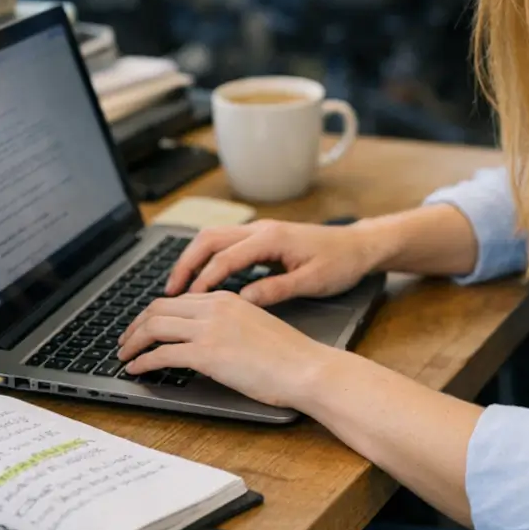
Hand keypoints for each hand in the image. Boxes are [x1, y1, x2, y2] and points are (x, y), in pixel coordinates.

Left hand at [117, 292, 331, 407]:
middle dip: (135, 325)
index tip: (143, 326)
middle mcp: (215, 307)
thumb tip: (205, 339)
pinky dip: (143, 361)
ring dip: (133, 342)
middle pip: (158, 308)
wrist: (306, 367)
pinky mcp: (207, 354)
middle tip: (126, 340)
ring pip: (154, 327)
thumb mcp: (255, 326)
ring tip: (124, 355)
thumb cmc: (289, 355)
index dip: (153, 313)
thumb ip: (228, 325)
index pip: (178, 299)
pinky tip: (136, 369)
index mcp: (226, 298)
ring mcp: (210, 330)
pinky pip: (161, 354)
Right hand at [165, 219, 379, 306]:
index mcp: (272, 238)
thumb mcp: (313, 281)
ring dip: (193, 260)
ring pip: (214, 238)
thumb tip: (244, 299)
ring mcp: (260, 232)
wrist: (359, 245)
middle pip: (209, 239)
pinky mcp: (262, 239)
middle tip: (168, 292)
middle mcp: (261, 229)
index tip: (187, 300)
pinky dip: (207, 259)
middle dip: (185, 264)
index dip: (204, 279)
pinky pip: (225, 244)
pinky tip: (202, 281)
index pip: (226, 257)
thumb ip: (277, 289)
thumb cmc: (341, 262)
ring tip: (178, 288)